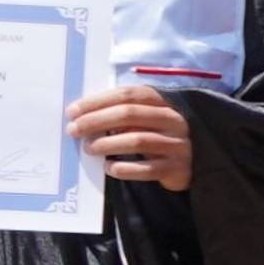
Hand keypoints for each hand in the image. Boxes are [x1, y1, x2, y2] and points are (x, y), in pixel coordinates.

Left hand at [67, 85, 191, 190]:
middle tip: (74, 130)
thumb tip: (81, 116)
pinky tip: (109, 167)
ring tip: (88, 148)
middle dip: (96, 121)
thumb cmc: (157, 136)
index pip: (128, 95)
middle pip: (130, 114)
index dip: (97, 101)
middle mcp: (173, 120)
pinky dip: (123, 168)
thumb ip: (122, 113)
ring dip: (107, 144)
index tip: (72, 112)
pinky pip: (146, 169)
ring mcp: (178, 144)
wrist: (190, 163)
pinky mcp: (177, 168)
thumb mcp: (146, 119)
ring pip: (138, 140)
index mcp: (163, 102)